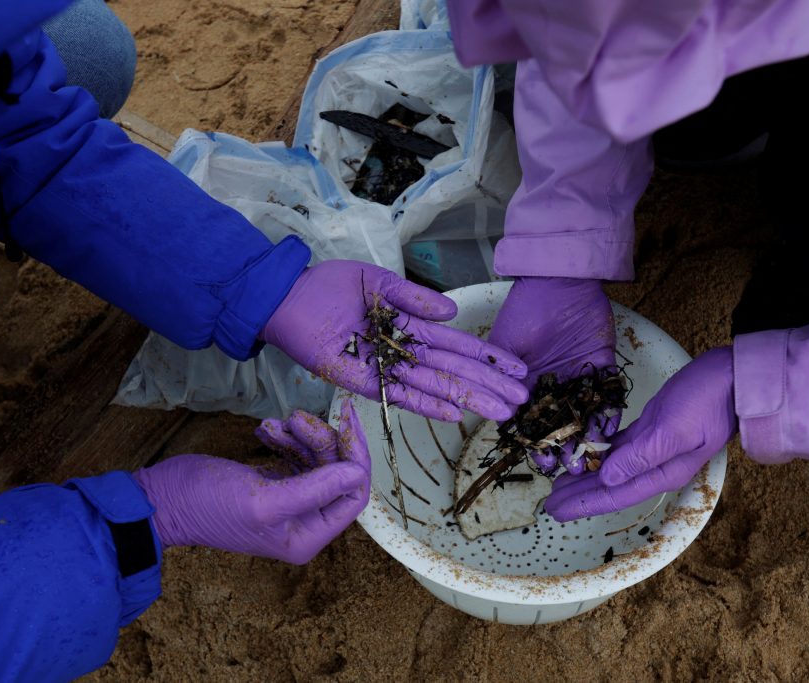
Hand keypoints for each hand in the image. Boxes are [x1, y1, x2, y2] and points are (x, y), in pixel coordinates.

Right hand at [132, 400, 369, 563]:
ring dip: (300, 435)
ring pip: (316, 458)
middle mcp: (304, 522)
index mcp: (308, 535)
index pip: (353, 495)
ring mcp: (289, 501)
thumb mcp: (265, 498)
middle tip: (298, 417)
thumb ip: (314, 489)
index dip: (354, 457)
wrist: (162, 498)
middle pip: (336, 471)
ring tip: (275, 424)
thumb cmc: (208, 505)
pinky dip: (284, 438)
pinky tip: (264, 430)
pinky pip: (295, 453)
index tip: (345, 420)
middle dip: (321, 439)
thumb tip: (357, 474)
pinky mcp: (273, 482)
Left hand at [261, 260, 527, 421]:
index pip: (457, 344)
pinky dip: (425, 404)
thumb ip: (412, 298)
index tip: (518, 369)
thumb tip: (453, 312)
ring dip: (467, 399)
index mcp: (410, 325)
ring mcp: (384, 368)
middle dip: (487, 385)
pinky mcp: (361, 381)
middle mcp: (402, 351)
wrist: (287, 298)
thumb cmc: (330, 286)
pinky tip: (453, 412)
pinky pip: (398, 395)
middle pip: (453, 370)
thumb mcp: (378, 282)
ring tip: (500, 411)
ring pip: (434, 386)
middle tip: (521, 400)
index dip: (487, 357)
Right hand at [489, 277, 618, 472]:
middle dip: (565, 448)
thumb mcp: (504, 346)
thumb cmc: (525, 309)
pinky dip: (610, 413)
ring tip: (593, 459)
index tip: (541, 461)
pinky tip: (611, 432)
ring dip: (588, 437)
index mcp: (526, 383)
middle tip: (572, 468)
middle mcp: (553, 386)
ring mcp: (579, 378)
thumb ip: (500, 377)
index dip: (536, 443)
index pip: (530, 422)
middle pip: (560, 425)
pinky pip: (608, 396)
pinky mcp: (602, 368)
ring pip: (585, 416)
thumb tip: (500, 414)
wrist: (558, 280)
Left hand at [544, 347, 735, 521]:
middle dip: (579, 495)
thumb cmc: (707, 402)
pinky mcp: (652, 428)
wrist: (734, 378)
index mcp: (662, 472)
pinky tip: (586, 454)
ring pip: (611, 467)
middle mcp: (656, 465)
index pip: (614, 494)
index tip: (555, 511)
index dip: (583, 504)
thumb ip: (641, 456)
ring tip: (560, 483)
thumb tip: (608, 478)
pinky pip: (619, 447)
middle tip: (548, 503)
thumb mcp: (672, 429)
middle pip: (609, 485)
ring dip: (586, 475)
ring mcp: (654, 447)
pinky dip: (600, 452)